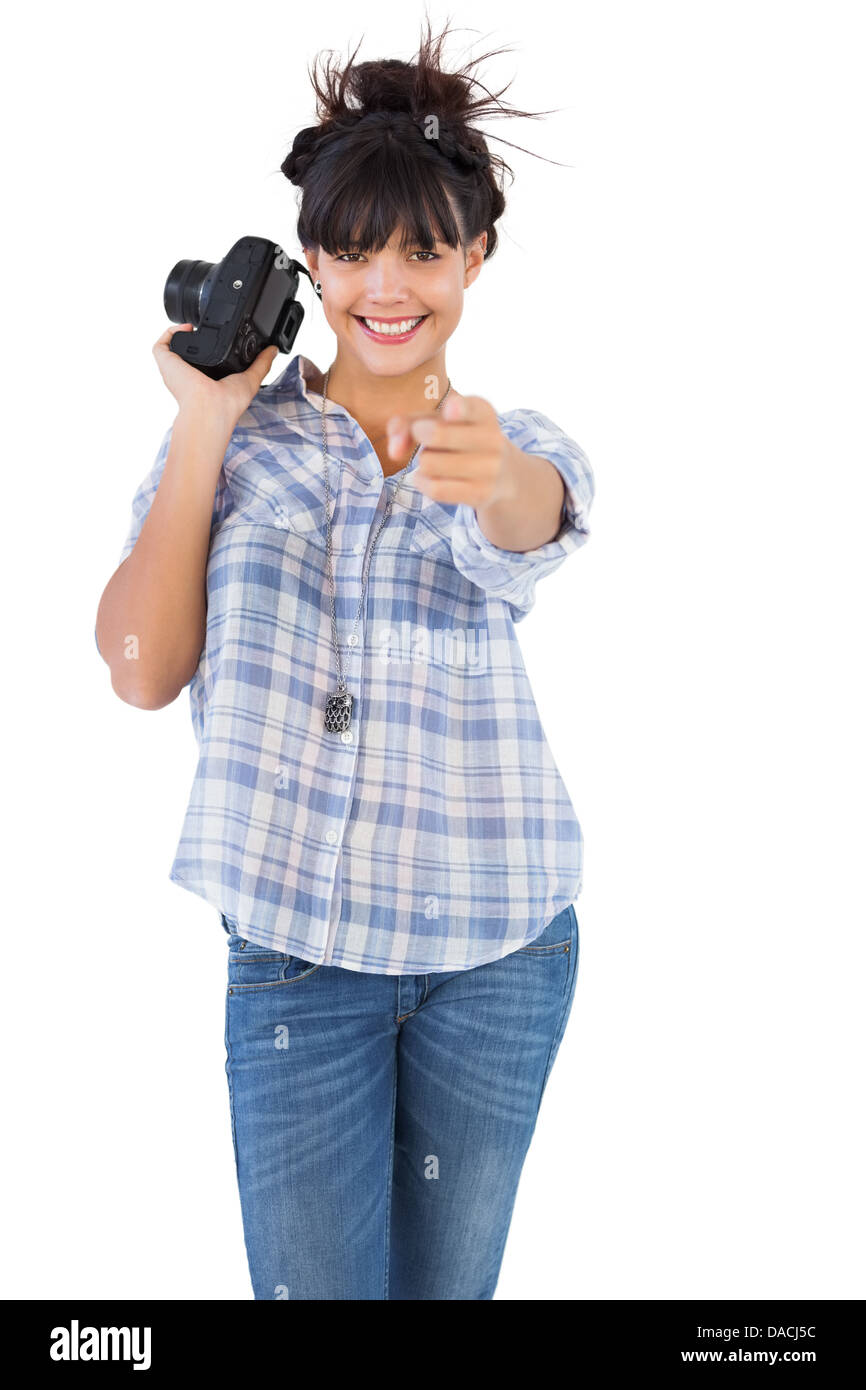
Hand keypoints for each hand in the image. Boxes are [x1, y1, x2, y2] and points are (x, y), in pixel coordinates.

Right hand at [152, 323, 278, 426]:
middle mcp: (189, 376)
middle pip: (185, 354)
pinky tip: (187, 327)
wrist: (211, 407)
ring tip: (195, 324)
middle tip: (204, 326)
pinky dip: (171, 332)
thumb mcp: (250, 379)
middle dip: (193, 339)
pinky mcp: (166, 363)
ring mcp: (176, 370)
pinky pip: (160, 345)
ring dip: (180, 334)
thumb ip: (261, 363)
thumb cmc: (229, 403)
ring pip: (171, 348)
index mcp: (205, 381)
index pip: (203, 363)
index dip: (208, 349)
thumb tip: (272, 349)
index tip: (217, 334)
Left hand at [385, 395, 516, 507]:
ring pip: (429, 463)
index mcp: (483, 411)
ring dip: (423, 462)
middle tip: (427, 437)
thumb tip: (393, 451)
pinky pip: (435, 488)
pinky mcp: (481, 494)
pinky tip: (429, 477)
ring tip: (436, 459)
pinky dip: (423, 482)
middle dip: (420, 434)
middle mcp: (492, 438)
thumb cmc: (459, 438)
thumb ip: (407, 424)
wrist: (501, 474)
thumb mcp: (438, 420)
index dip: (457, 409)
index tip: (449, 411)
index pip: (470, 408)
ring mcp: (489, 469)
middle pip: (435, 434)